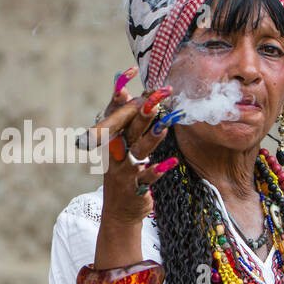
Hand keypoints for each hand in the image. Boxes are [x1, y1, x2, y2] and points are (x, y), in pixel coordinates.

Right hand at [88, 70, 177, 229]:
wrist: (119, 211)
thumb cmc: (124, 172)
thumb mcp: (120, 146)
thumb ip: (125, 120)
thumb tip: (125, 89)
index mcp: (111, 140)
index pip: (113, 112)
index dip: (119, 92)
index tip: (129, 72)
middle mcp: (115, 153)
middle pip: (128, 129)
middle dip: (141, 112)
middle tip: (155, 96)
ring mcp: (124, 171)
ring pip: (138, 151)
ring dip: (151, 138)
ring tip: (165, 125)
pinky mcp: (135, 188)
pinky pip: (147, 177)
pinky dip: (158, 169)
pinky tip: (172, 162)